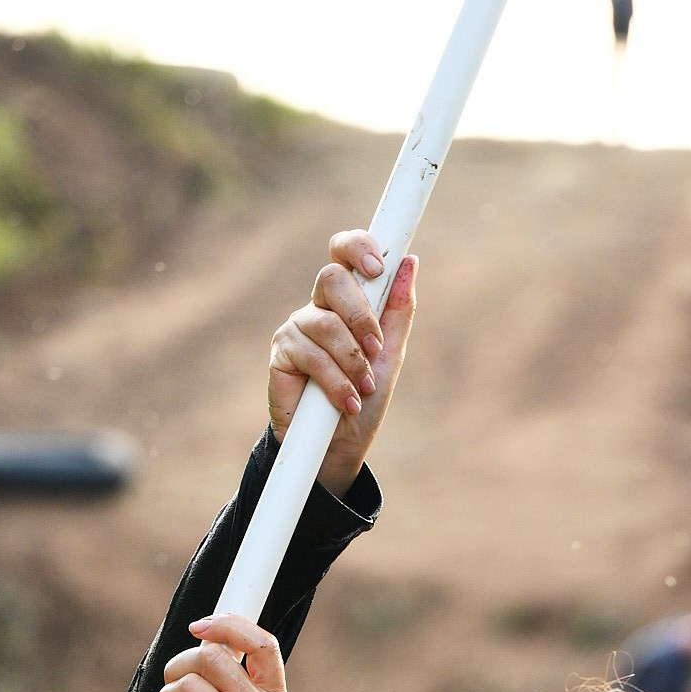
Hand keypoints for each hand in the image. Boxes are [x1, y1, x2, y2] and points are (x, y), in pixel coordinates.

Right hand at [269, 230, 417, 496]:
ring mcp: (296, 328)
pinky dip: (336, 382)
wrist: (341, 444)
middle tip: (375, 348)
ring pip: (326, 324)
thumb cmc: (365, 396)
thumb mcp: (390, 354)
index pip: (344, 253)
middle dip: (361, 314)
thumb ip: (398, 310)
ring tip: (364, 388)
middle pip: (331, 278)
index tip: (377, 267)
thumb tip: (410, 262)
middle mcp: (318, 307)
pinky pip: (311, 355)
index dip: (357, 247)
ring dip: (353, 361)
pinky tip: (347, 402)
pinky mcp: (280, 354)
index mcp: (346, 300)